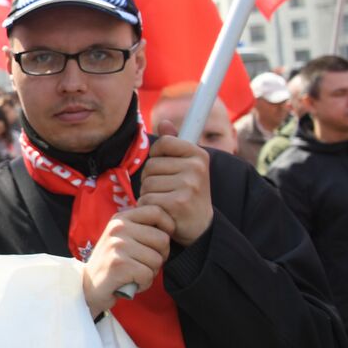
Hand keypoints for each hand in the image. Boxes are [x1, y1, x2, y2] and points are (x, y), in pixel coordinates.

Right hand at [82, 205, 173, 315]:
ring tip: (134, 274)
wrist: (87, 286)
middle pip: (162, 239)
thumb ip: (141, 228)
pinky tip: (131, 282)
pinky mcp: (119, 264)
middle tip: (143, 264)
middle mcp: (118, 227)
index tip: (159, 242)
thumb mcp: (123, 238)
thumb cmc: (113, 262)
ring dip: (150, 273)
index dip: (167, 226)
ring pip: (157, 260)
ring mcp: (118, 245)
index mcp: (121, 218)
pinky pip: (148, 274)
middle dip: (160, 256)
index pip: (156, 211)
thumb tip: (171, 227)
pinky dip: (143, 283)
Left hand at [138, 121, 213, 246]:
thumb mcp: (187, 166)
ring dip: (149, 193)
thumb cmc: (189, 192)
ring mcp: (188, 185)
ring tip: (166, 199)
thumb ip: (175, 144)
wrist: (200, 225)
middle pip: (151, 165)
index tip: (166, 167)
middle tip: (168, 190)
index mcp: (198, 154)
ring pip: (147, 182)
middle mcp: (196, 167)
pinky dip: (148, 206)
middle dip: (152, 179)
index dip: (157, 155)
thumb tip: (164, 122)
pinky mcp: (178, 202)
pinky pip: (147, 198)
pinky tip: (163, 210)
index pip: (163, 143)